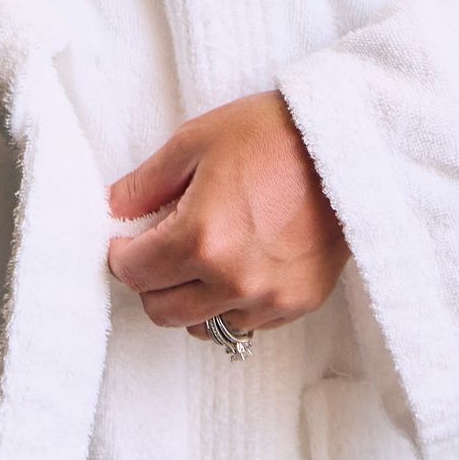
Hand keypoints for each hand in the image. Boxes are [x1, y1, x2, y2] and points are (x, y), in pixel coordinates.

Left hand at [106, 91, 348, 337]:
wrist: (343, 144)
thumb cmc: (269, 134)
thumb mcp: (196, 141)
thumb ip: (147, 182)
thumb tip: (115, 207)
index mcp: (200, 238)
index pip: (135, 274)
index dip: (121, 256)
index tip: (126, 241)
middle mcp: (232, 280)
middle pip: (163, 311)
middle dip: (149, 283)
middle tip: (157, 251)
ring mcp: (268, 298)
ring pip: (203, 326)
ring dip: (190, 299)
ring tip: (200, 260)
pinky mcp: (298, 302)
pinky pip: (246, 323)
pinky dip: (230, 304)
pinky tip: (236, 267)